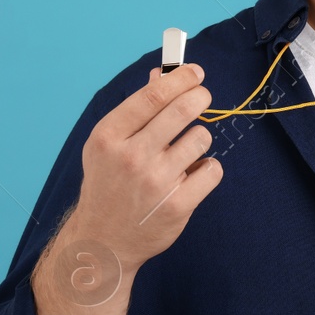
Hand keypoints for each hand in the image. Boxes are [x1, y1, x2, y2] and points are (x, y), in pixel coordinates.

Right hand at [62, 64, 223, 272]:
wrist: (102, 241)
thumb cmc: (108, 184)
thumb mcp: (110, 144)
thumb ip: (136, 109)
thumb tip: (162, 74)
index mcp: (109, 137)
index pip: (153, 96)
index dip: (181, 78)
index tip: (196, 72)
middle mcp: (131, 157)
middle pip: (183, 110)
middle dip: (200, 97)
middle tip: (202, 97)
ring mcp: (155, 182)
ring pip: (201, 138)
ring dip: (199, 140)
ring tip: (184, 152)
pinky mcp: (177, 205)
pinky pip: (212, 170)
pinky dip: (207, 169)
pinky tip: (191, 177)